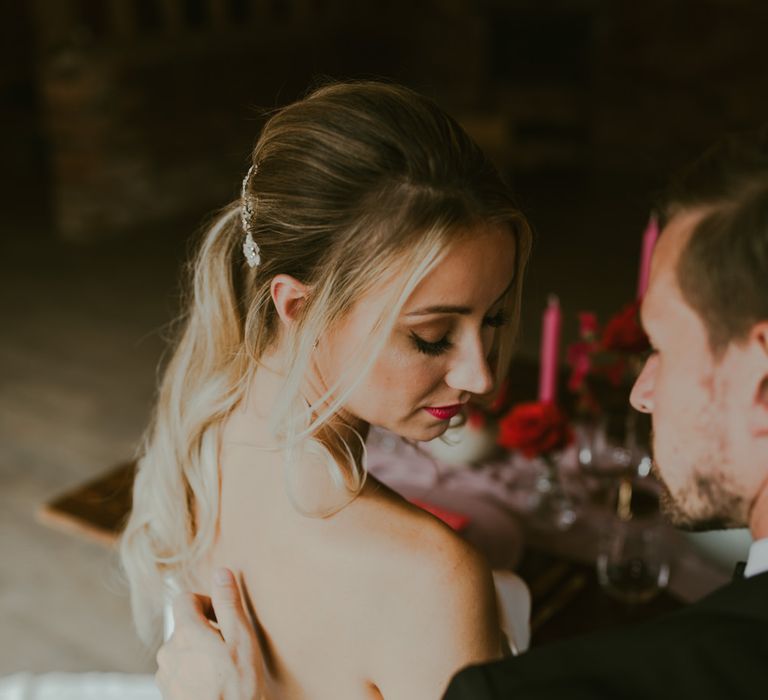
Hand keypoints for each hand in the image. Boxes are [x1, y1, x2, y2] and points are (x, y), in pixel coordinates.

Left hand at [155, 568, 263, 699]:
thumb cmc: (238, 686)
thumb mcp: (241, 638)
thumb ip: (228, 603)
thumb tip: (221, 572)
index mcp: (185, 633)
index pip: (184, 598)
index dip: (205, 601)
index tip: (222, 618)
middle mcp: (168, 652)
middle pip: (184, 624)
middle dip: (205, 628)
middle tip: (229, 645)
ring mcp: (165, 675)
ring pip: (182, 649)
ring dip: (199, 651)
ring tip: (223, 668)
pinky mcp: (168, 694)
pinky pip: (179, 670)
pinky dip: (194, 670)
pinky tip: (213, 683)